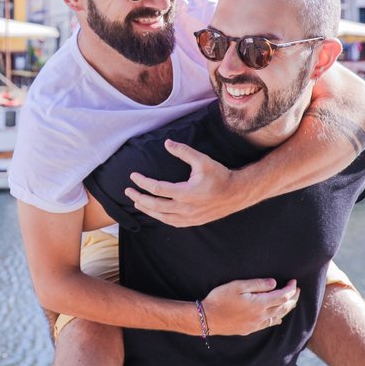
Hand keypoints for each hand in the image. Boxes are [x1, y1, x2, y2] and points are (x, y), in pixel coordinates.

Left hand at [126, 140, 241, 226]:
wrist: (237, 193)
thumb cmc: (220, 175)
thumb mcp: (202, 160)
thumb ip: (183, 151)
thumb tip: (166, 143)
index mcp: (185, 193)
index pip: (157, 189)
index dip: (142, 183)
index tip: (133, 176)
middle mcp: (185, 208)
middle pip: (155, 205)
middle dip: (139, 198)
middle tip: (127, 191)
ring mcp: (189, 218)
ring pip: (162, 217)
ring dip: (147, 210)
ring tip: (137, 203)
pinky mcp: (194, 222)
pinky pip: (172, 222)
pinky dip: (160, 217)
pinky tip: (155, 212)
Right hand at [201, 278, 298, 335]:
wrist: (208, 318)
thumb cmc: (220, 299)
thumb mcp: (237, 286)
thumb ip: (257, 284)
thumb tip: (274, 283)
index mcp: (260, 303)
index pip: (282, 296)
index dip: (290, 289)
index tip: (293, 281)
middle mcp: (262, 315)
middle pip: (284, 307)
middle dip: (293, 298)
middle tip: (297, 290)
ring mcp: (257, 324)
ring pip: (278, 316)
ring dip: (287, 308)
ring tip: (292, 302)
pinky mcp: (250, 329)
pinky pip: (269, 324)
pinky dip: (277, 319)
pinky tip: (279, 318)